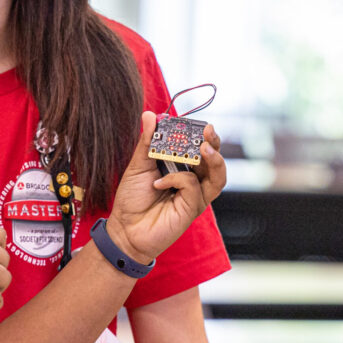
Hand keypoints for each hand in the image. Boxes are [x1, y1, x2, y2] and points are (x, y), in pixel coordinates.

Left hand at [105, 111, 226, 264]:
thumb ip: (147, 141)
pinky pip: (193, 187)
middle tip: (209, 130)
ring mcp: (195, 195)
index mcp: (182, 167)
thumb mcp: (138, 165)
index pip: (199, 147)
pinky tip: (159, 183)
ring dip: (214, 159)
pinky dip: (177, 180)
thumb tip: (150, 115)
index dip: (201, 134)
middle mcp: (193, 180)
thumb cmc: (133, 198)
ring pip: (217, 175)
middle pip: (214, 160)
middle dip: (215, 143)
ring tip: (204, 147)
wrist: (125, 228)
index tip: (197, 122)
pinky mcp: (192, 208)